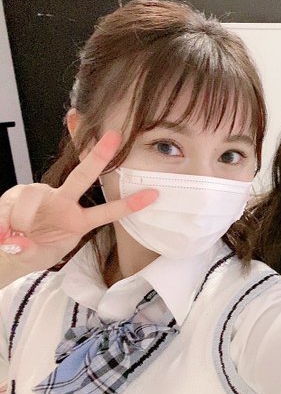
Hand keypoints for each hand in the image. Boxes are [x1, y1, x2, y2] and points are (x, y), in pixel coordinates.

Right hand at [0, 131, 156, 273]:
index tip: (153, 194)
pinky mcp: (16, 195)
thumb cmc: (32, 250)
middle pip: (83, 175)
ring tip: (12, 235)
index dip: (129, 204)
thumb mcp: (39, 256)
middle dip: (99, 155)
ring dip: (21, 217)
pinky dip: (3, 220)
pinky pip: (10, 204)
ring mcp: (40, 196)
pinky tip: (3, 232)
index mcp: (78, 221)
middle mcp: (62, 202)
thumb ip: (28, 251)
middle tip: (115, 137)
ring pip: (34, 195)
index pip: (107, 211)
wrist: (9, 252)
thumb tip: (17, 242)